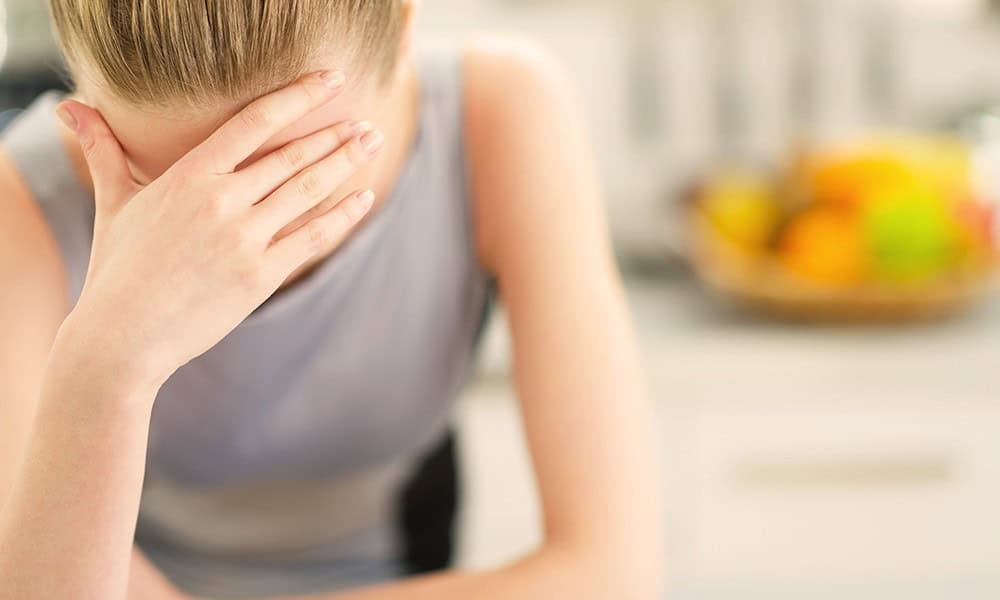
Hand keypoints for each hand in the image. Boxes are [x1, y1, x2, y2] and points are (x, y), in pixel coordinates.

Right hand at [55, 71, 384, 389]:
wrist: (123, 336)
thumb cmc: (117, 269)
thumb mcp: (113, 203)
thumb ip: (104, 151)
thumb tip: (71, 107)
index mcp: (188, 175)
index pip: (253, 122)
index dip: (297, 95)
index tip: (329, 80)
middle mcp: (221, 200)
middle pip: (291, 156)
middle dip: (334, 135)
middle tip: (366, 123)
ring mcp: (244, 238)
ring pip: (308, 190)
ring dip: (345, 164)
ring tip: (372, 143)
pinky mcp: (261, 275)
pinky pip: (312, 237)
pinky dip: (342, 215)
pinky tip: (364, 197)